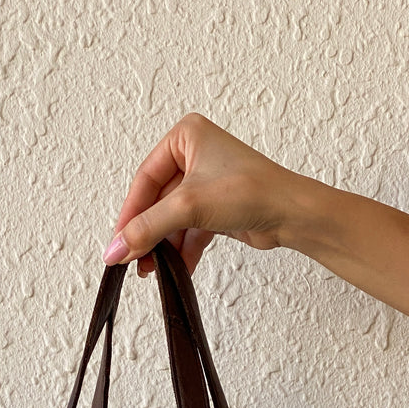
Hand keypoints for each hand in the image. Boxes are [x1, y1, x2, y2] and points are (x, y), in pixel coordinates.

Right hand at [102, 112, 302, 277]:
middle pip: (157, 201)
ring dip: (163, 246)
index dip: (130, 214)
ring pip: (172, 219)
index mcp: (186, 137)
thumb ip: (148, 228)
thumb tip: (116, 249)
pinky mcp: (216, 208)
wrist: (292, 214)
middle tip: (132, 260)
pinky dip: (182, 250)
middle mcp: (195, 155)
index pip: (145, 179)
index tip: (117, 243)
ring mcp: (206, 183)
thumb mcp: (189, 206)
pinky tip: (176, 269)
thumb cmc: (252, 190)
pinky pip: (189, 230)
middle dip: (147, 233)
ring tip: (151, 271)